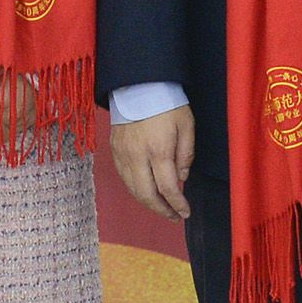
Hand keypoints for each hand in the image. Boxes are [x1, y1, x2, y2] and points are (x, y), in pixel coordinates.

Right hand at [108, 105, 193, 221]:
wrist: (138, 85)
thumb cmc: (167, 103)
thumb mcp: (187, 125)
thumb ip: (186, 154)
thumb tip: (182, 178)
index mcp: (158, 150)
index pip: (168, 188)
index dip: (177, 204)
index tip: (185, 212)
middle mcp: (137, 156)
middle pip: (147, 195)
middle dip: (161, 210)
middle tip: (174, 217)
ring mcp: (123, 154)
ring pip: (133, 189)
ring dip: (148, 203)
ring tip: (162, 207)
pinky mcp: (115, 151)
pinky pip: (124, 178)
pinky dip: (135, 190)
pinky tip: (146, 191)